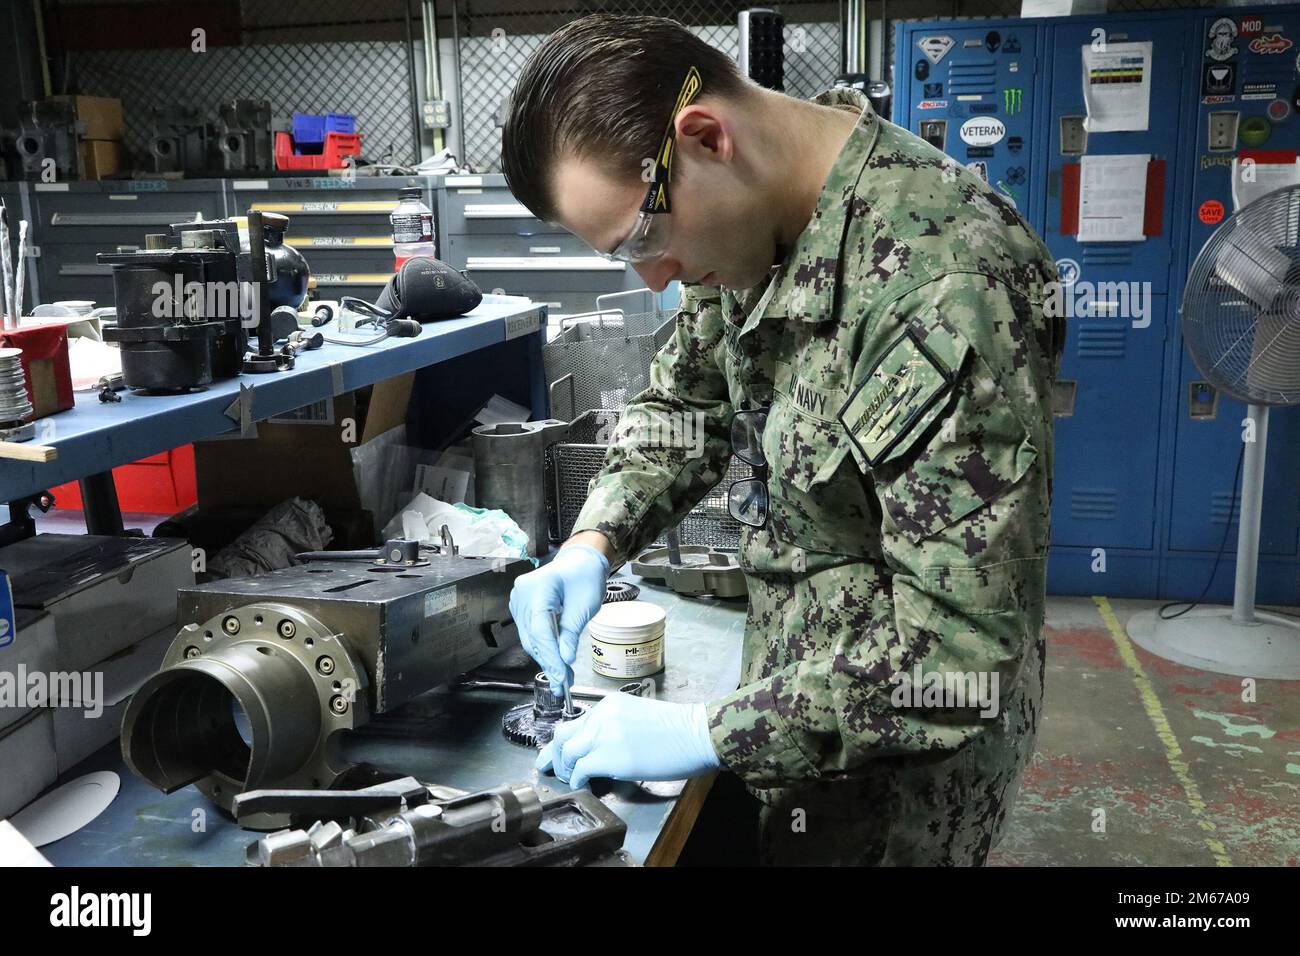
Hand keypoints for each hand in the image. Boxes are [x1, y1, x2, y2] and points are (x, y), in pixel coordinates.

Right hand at [508, 543, 608, 693]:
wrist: (579, 562)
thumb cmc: (585, 576)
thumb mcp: (584, 605)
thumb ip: (571, 632)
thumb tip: (564, 659)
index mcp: (537, 587)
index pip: (540, 629)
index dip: (550, 655)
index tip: (561, 675)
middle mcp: (522, 594)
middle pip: (532, 637)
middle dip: (549, 662)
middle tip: (563, 683)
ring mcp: (519, 601)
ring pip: (530, 639)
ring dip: (546, 659)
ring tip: (562, 678)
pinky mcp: (522, 609)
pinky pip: (531, 634)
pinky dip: (544, 649)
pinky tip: (555, 663)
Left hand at [537, 693, 720, 789]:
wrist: (695, 734)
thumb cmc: (676, 730)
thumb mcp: (637, 717)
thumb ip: (612, 727)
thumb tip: (597, 750)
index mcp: (609, 705)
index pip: (575, 722)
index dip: (563, 741)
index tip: (556, 753)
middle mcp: (602, 715)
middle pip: (562, 734)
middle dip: (552, 754)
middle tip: (549, 768)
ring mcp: (605, 734)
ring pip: (567, 752)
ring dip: (565, 770)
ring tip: (572, 779)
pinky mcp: (610, 756)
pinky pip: (581, 770)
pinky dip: (578, 780)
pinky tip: (584, 785)